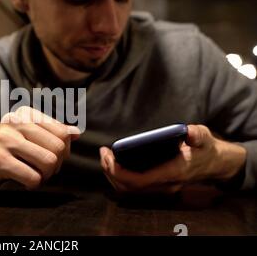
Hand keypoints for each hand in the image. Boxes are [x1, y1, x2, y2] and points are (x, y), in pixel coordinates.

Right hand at [0, 106, 80, 195]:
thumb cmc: (10, 152)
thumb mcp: (31, 138)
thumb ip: (54, 133)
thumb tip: (76, 133)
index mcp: (25, 113)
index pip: (62, 132)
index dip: (63, 151)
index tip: (49, 157)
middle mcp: (14, 121)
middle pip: (58, 147)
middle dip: (55, 165)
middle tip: (43, 170)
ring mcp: (5, 140)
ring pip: (48, 162)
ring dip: (45, 176)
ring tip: (34, 176)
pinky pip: (33, 177)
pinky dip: (33, 184)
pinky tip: (24, 182)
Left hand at [99, 125, 246, 193]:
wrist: (216, 164)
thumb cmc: (206, 149)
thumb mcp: (204, 138)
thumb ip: (197, 135)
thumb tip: (189, 131)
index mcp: (172, 173)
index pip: (140, 180)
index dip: (120, 172)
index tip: (110, 156)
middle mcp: (164, 184)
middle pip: (129, 186)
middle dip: (111, 171)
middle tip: (104, 153)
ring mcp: (160, 187)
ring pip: (129, 189)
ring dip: (113, 174)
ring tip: (106, 157)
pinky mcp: (157, 185)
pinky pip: (133, 186)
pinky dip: (121, 176)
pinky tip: (116, 162)